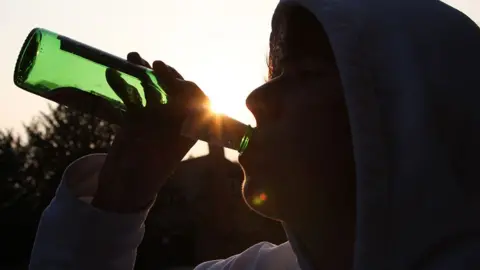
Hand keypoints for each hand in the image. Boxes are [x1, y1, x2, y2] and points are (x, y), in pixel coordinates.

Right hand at [91, 52, 207, 212]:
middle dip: (167, 76)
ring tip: (133, 57)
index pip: (197, 105)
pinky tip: (112, 74)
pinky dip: (122, 85)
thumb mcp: (155, 163)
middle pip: (175, 92)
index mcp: (188, 133)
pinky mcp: (136, 116)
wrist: (122, 189)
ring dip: (143, 73)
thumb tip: (178, 129)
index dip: (189, 91)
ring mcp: (155, 117)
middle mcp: (175, 122)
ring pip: (153, 89)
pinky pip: (132, 96)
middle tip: (156, 66)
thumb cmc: (142, 180)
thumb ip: (164, 146)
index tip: (178, 83)